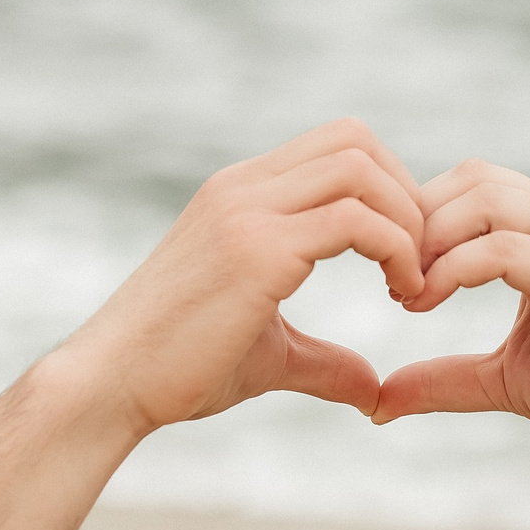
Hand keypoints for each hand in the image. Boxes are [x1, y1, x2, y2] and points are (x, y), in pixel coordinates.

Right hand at [64, 120, 428, 440]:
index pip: (337, 144)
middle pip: (356, 139)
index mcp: (241, 194)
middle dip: (407, 194)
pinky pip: (354, 221)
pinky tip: (400, 294)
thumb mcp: (267, 354)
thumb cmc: (178, 371)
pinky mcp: (256, 251)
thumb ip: (323, 360)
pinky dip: (397, 250)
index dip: (389, 185)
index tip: (404, 250)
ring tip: (413, 282)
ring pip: (360, 168)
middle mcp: (243, 189)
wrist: (108, 386)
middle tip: (421, 261)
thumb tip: (373, 390)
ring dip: (407, 221)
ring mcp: (247, 213)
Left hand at [373, 160, 529, 529]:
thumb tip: (378, 401)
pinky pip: (505, 249)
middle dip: (421, 218)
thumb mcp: (502, 381)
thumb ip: (445, 378)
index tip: (395, 272)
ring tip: (408, 290)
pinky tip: (426, 303)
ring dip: (432, 238)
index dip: (425, 215)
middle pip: (477, 177)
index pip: (477, 184)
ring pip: (488, 198)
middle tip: (391, 275)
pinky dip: (454, 269)